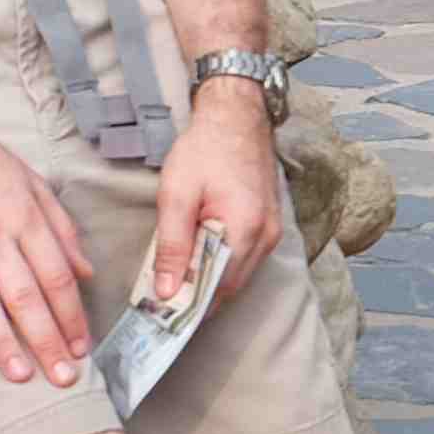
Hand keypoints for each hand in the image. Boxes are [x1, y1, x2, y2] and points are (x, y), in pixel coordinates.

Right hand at [0, 104, 94, 385]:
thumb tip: (87, 271)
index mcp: (24, 216)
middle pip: (26, 294)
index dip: (72, 316)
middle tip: (63, 378)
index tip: (82, 349)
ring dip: (1, 341)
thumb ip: (61, 227)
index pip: (57, 276)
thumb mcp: (30, 181)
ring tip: (19, 375)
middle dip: (47, 339)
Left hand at [148, 80, 284, 300]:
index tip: (161, 316)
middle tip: (162, 301)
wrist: (236, 117)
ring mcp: (271, 232)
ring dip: (210, 282)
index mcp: (244, 230)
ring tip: (176, 281)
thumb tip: (165, 291)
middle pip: (230, 287)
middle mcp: (266, 237)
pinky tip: (199, 260)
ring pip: (239, 275)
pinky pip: (245, 259)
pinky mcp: (269, 225)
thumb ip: (171, 246)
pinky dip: (222, 267)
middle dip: (198, 298)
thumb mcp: (177, 195)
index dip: (190, 307)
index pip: (218, 289)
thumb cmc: (205, 150)